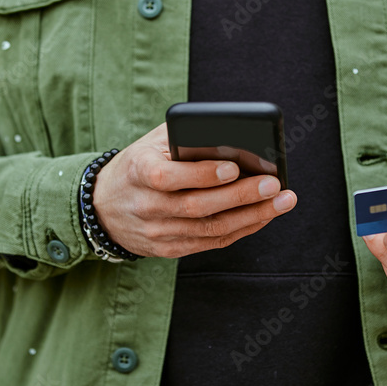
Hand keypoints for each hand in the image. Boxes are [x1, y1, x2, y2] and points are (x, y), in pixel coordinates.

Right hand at [92, 122, 296, 258]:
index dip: (202, 175)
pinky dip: (241, 229)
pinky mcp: (169, 249)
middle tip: (274, 184)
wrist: (104, 207)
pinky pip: (211, 242)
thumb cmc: (138, 166)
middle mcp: (146, 206)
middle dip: (240, 196)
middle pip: (197, 207)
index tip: (233, 167)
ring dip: (251, 216)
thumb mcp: (150, 144)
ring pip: (210, 229)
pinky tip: (264, 215)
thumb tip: (230, 136)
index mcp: (138, 172)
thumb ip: (183, 137)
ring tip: (282, 201)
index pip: (168, 177)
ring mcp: (157, 232)